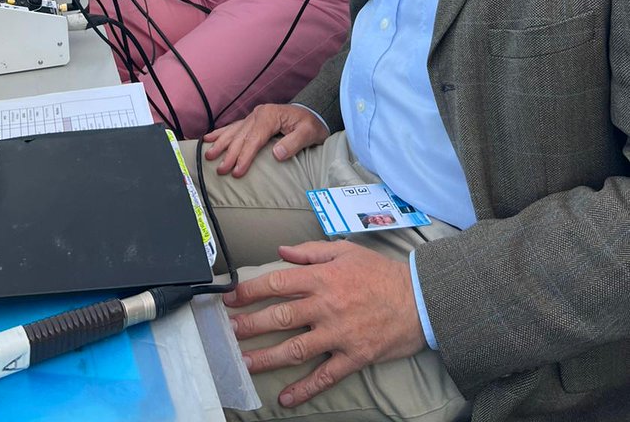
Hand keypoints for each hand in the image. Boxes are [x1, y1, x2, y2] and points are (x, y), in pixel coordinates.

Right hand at [203, 103, 328, 177]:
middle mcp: (258, 114)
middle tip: (221, 170)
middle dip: (230, 154)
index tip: (237, 171)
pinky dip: (221, 133)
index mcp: (270, 116)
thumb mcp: (309, 133)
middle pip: (241, 136)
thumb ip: (294, 143)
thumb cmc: (311, 124)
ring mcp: (254, 116)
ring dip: (221, 144)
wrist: (313, 112)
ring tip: (208, 155)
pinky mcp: (253, 120)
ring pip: (234, 131)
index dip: (245, 156)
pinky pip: (234, 127)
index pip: (254, 139)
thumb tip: (277, 153)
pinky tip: (209, 137)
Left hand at [224, 241, 424, 407]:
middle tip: (229, 332)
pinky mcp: (353, 357)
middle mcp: (326, 306)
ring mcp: (339, 335)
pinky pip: (325, 377)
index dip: (250, 290)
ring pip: (296, 349)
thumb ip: (310, 251)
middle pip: (280, 317)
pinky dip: (304, 389)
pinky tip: (286, 398)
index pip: (278, 283)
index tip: (231, 298)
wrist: (418, 300)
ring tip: (245, 363)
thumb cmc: (380, 273)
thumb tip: (281, 251)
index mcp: (322, 277)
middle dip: (251, 325)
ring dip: (267, 358)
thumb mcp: (345, 251)